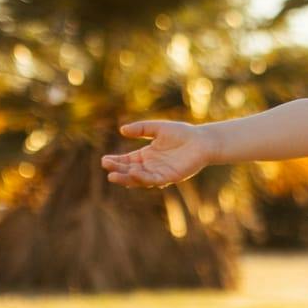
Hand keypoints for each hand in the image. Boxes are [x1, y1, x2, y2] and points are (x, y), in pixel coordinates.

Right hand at [101, 121, 216, 187]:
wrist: (202, 140)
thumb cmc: (182, 133)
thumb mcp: (157, 128)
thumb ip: (141, 129)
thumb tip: (122, 130)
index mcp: (146, 156)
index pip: (127, 161)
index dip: (116, 161)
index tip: (104, 160)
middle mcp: (151, 166)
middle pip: (130, 171)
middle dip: (118, 170)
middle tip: (106, 167)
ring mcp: (160, 173)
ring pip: (140, 178)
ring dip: (127, 177)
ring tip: (114, 175)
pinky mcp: (171, 177)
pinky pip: (154, 180)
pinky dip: (143, 178)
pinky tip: (134, 173)